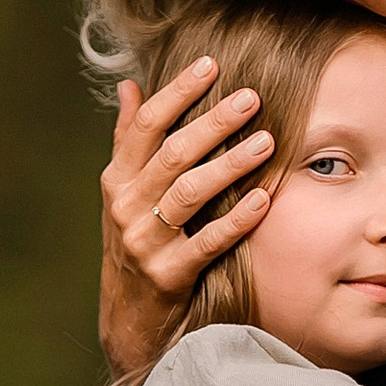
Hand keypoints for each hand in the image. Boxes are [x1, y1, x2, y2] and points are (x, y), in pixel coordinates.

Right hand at [100, 60, 273, 365]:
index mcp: (117, 179)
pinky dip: (236, 219)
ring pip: (189, 193)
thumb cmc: (138, 244)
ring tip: (267, 142)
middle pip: (172, 153)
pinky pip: (207, 242)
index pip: (146, 125)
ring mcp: (144, 241)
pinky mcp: (167, 276)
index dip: (177, 92)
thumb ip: (129, 141)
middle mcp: (125, 206)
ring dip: (230, 164)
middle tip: (252, 98)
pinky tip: (264, 199)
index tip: (211, 64)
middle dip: (213, 122)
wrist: (129, 321)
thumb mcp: (125, 194)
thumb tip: (130, 86)